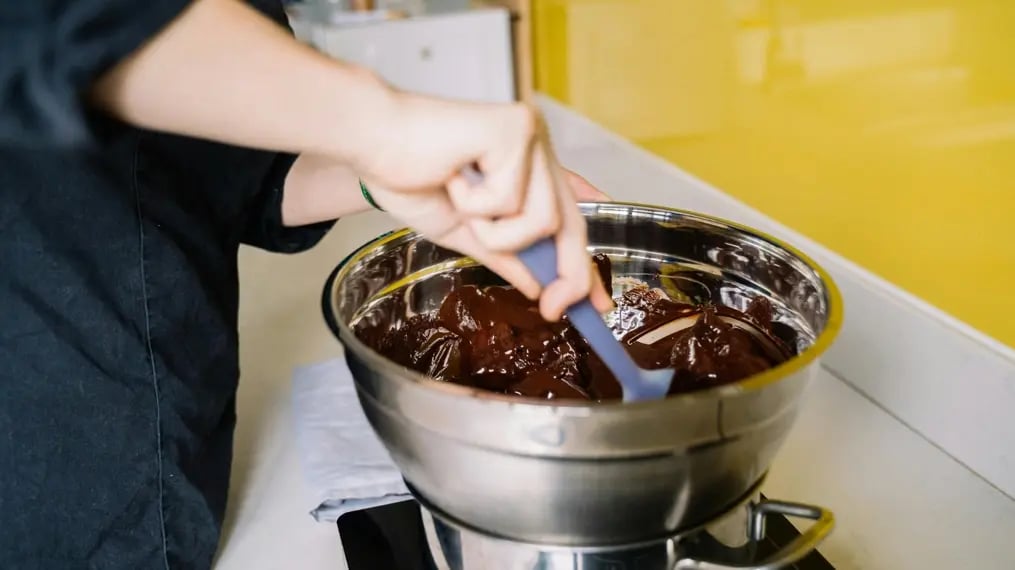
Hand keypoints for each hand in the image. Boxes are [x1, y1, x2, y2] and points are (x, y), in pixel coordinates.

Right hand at [356, 96, 611, 319]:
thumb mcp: (465, 232)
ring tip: (460, 203)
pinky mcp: (513, 129)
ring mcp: (529, 136)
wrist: (370, 142)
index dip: (584, 265)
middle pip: (570, 224)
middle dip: (567, 274)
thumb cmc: (408, 174)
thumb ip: (505, 256)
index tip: (598, 306)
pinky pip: (510, 199)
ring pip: (541, 220)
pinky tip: (452, 175)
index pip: (570, 221)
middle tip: (552, 308)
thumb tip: (538, 287)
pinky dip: (474, 204)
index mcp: (528, 167)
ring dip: (494, 231)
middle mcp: (537, 147)